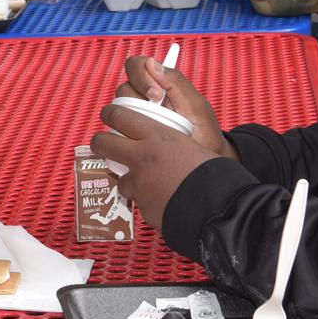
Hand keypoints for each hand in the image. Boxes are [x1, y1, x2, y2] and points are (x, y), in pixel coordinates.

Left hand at [90, 103, 222, 235]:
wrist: (217, 204)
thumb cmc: (212, 172)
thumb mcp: (192, 145)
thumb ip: (172, 143)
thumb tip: (169, 146)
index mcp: (157, 135)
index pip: (120, 116)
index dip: (110, 114)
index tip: (108, 114)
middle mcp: (142, 156)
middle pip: (103, 143)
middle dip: (100, 144)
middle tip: (102, 145)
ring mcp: (139, 182)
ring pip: (119, 179)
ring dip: (128, 180)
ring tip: (145, 183)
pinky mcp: (141, 204)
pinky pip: (136, 200)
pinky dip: (145, 200)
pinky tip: (160, 200)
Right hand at [114, 57, 233, 159]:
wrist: (204, 163)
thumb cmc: (203, 133)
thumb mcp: (196, 106)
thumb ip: (176, 81)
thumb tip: (152, 61)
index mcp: (160, 85)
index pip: (137, 66)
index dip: (142, 75)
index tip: (158, 93)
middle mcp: (144, 99)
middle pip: (125, 86)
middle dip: (138, 94)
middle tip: (155, 107)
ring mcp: (136, 117)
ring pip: (118, 106)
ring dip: (132, 113)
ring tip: (153, 126)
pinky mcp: (129, 135)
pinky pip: (116, 128)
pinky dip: (124, 131)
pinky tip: (142, 139)